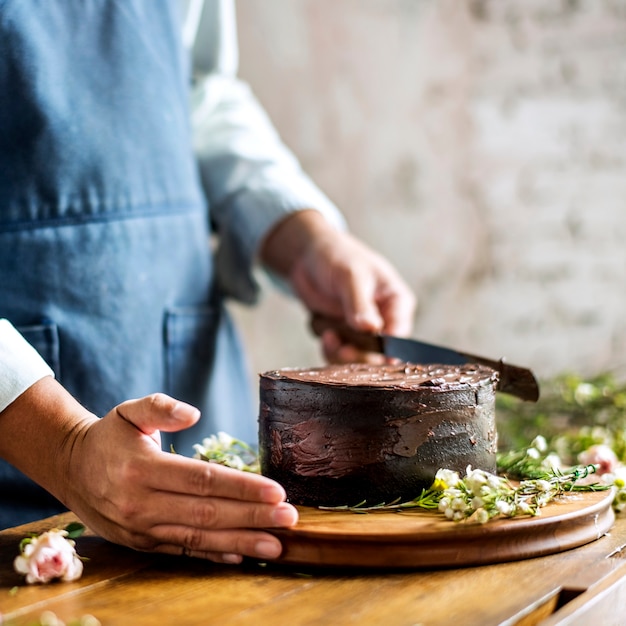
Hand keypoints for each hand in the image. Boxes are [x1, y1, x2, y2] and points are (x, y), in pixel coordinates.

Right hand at [0, 379, 297, 564]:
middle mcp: (141, 505)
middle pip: (207, 513)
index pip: (202, 481)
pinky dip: (213, 554)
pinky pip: (183, 551)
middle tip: (289, 518)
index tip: (276, 491)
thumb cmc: (109, 437)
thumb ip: (160, 407)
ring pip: (199, 537)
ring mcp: (142, 529)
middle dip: (252, 517)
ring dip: (241, 541)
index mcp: (142, 470)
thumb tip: (194, 413)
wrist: (71, 469)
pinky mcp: (143, 543)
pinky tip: (241, 555)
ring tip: (276, 545)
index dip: (242, 487)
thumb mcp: (128, 411)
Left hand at [260, 210, 415, 361]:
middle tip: (344, 350)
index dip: (389, 350)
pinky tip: (325, 335)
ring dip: (342, 354)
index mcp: (396, 302)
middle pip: (380, 354)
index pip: (400, 334)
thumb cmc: (337, 256)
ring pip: (358, 358)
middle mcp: (384, 319)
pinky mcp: (343, 335)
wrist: (308, 256)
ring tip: (328, 337)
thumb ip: (360, 303)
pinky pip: (338, 354)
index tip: (376, 358)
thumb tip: (371, 329)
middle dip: (362, 355)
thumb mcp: (351, 276)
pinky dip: (330, 350)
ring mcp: (362, 330)